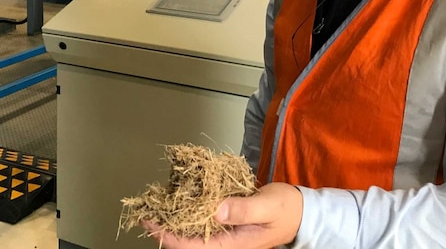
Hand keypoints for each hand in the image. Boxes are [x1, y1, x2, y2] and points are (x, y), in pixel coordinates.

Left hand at [143, 182, 303, 248]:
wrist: (301, 213)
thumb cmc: (286, 209)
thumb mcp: (268, 206)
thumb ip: (244, 209)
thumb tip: (217, 211)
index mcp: (233, 245)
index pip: (192, 248)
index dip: (167, 237)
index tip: (150, 222)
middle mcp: (225, 243)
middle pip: (187, 243)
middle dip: (164, 230)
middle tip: (144, 211)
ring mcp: (225, 235)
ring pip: (192, 234)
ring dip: (173, 222)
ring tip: (154, 206)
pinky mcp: (226, 224)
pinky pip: (201, 223)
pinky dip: (186, 213)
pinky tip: (176, 201)